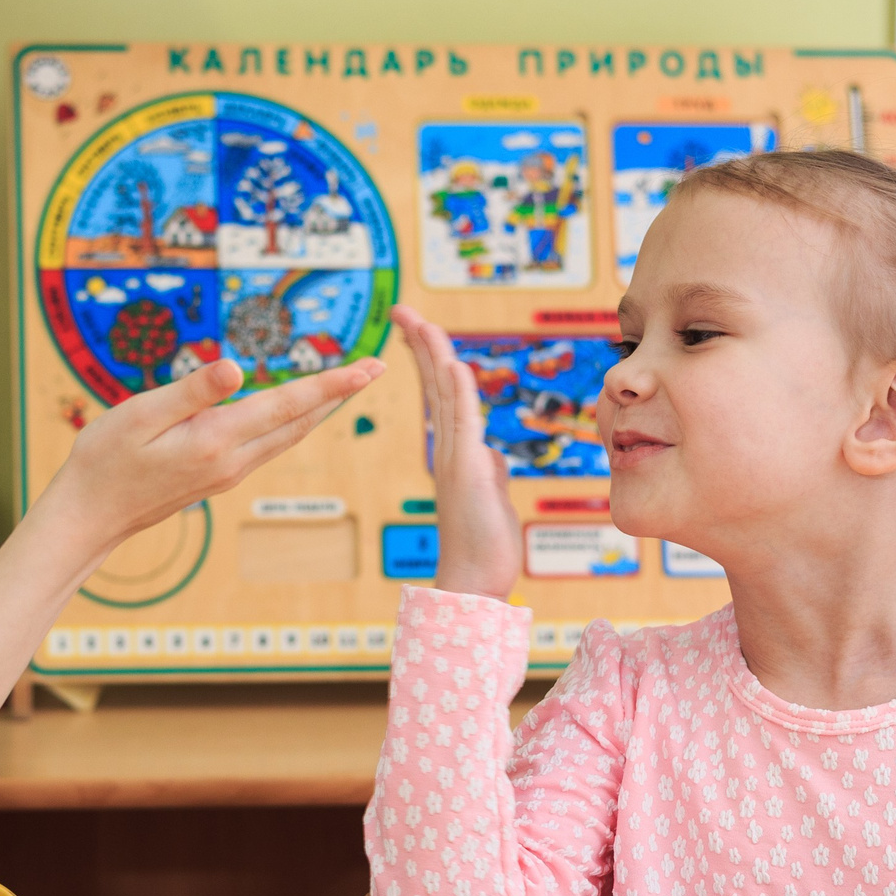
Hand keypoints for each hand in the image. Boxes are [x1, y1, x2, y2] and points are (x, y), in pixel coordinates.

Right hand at [37, 354, 381, 556]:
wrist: (90, 516)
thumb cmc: (105, 460)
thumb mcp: (140, 415)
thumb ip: (192, 391)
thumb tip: (237, 367)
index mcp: (216, 440)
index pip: (286, 405)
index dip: (330, 384)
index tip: (367, 367)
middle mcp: (232, 460)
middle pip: (300, 422)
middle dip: (341, 394)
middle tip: (376, 368)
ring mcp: (228, 473)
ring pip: (288, 437)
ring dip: (323, 409)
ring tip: (349, 386)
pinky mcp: (219, 477)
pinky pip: (270, 445)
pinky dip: (295, 423)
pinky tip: (300, 414)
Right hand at [392, 307, 519, 600]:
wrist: (473, 583)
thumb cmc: (484, 547)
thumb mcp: (492, 497)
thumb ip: (490, 470)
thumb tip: (491, 455)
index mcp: (453, 454)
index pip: (441, 396)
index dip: (430, 360)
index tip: (417, 330)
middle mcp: (447, 451)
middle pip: (435, 385)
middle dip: (421, 345)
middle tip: (403, 312)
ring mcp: (455, 459)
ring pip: (444, 397)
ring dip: (434, 357)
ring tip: (419, 323)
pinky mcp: (468, 472)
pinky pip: (463, 424)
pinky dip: (458, 392)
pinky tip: (453, 364)